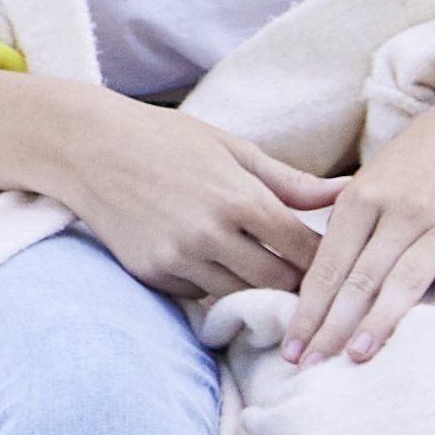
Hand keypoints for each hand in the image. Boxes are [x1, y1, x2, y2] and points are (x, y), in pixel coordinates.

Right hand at [0, 65, 339, 313]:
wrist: (86, 147)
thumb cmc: (164, 138)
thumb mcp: (231, 148)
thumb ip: (291, 181)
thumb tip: (348, 192)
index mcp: (240, 198)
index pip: (304, 250)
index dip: (325, 259)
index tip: (333, 260)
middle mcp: (211, 234)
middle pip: (277, 283)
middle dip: (296, 283)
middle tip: (305, 279)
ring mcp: (178, 258)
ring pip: (239, 296)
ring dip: (255, 289)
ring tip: (264, 277)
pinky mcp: (151, 274)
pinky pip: (198, 294)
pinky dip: (211, 286)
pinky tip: (212, 266)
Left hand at [279, 77, 434, 367]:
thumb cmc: (405, 171)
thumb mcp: (362, 185)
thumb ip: (336, 228)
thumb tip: (302, 288)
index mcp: (360, 199)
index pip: (327, 265)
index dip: (307, 309)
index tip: (290, 347)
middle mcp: (400, 211)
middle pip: (360, 278)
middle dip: (332, 326)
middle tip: (309, 365)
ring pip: (405, 282)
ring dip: (378, 323)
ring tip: (355, 357)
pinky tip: (426, 340)